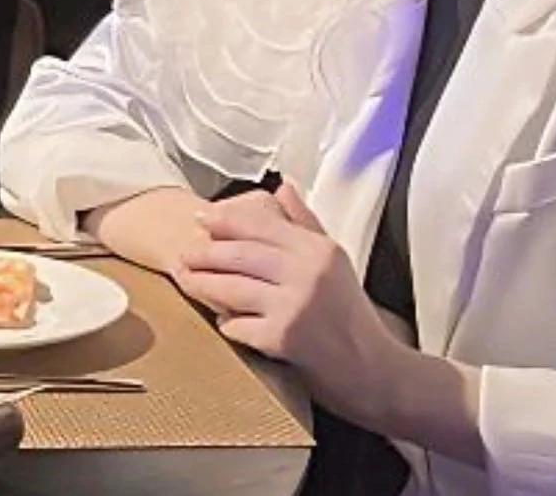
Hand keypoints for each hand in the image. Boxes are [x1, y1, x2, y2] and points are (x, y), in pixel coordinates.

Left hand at [172, 179, 403, 425]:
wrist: (372, 367)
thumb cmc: (351, 314)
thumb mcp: (336, 260)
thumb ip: (306, 222)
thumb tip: (283, 188)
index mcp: (319, 248)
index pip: (263, 224)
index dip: (227, 219)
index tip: (202, 218)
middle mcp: (307, 271)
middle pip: (242, 254)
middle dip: (205, 252)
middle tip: (184, 252)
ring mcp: (294, 305)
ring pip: (233, 287)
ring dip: (202, 284)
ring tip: (185, 279)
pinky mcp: (283, 338)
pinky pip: (238, 325)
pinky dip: (225, 322)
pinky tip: (220, 320)